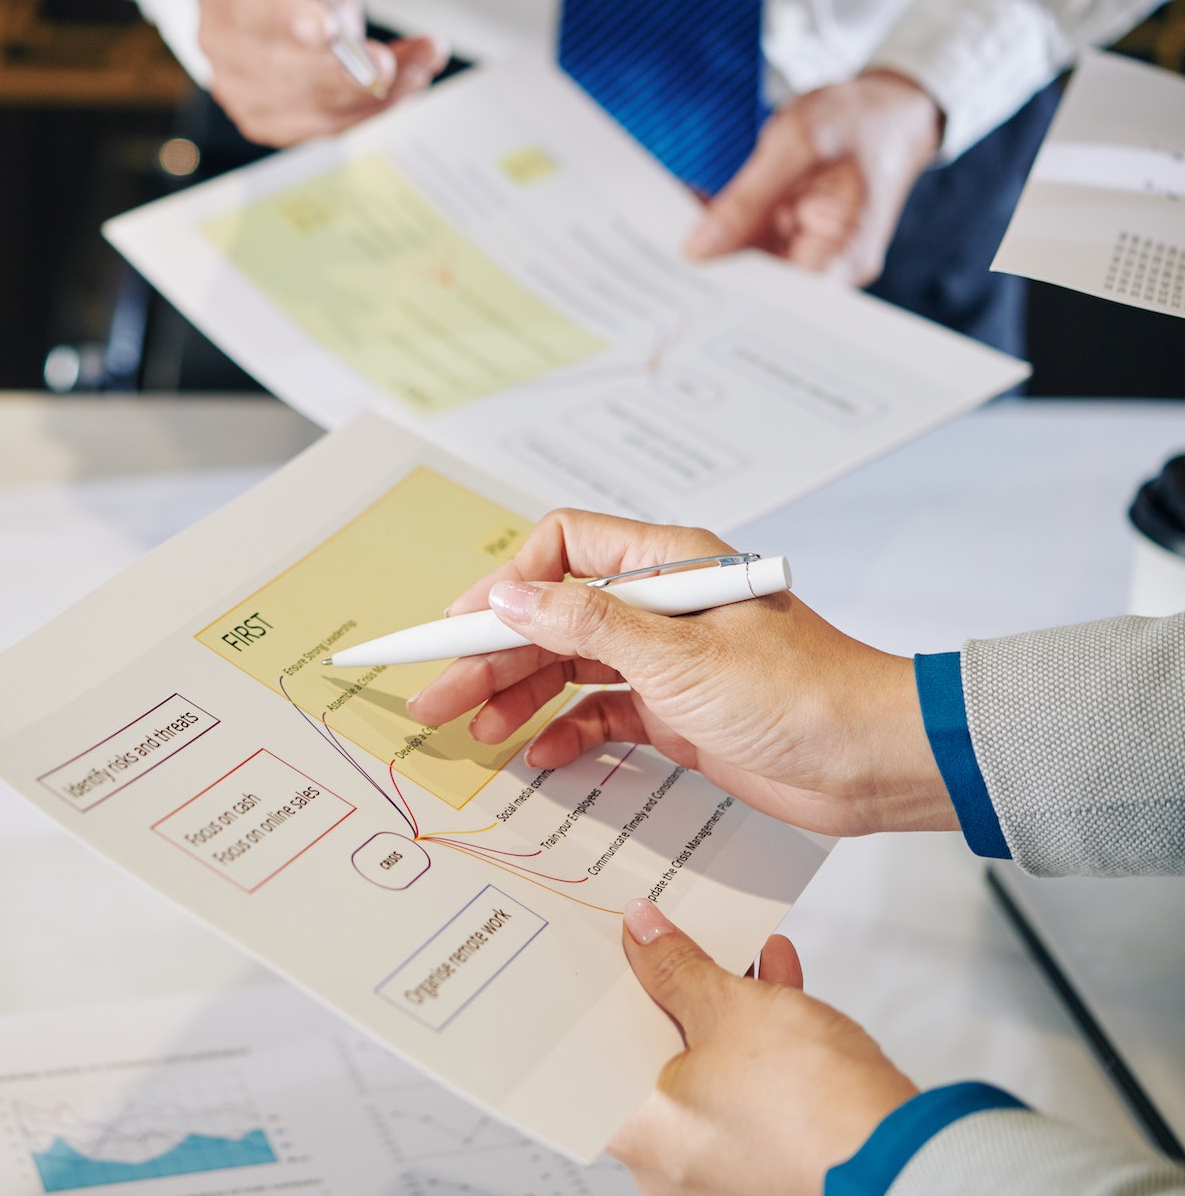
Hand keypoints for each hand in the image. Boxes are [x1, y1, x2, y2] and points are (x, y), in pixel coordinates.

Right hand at [194, 0, 447, 146]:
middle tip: (388, 63)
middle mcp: (221, 44)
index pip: (246, 11)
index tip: (327, 29)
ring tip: (419, 63)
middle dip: (342, 72)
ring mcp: (240, 89)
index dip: (286, 22)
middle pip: (278, 73)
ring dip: (372, 93)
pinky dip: (371, 109)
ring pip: (309, 108)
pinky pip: (326, 127)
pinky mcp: (269, 121)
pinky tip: (404, 84)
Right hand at [405, 509, 957, 835]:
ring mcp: (667, 659)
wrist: (875, 762)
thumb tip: (511, 599)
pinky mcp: (677, 710)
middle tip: (438, 696)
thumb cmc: (803, 694)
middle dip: (493, 655)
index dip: (504, 586)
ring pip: (568, 667)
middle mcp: (661, 605)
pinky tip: (538, 752)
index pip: (561, 550)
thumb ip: (587, 628)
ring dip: (520, 696)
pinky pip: (601, 712)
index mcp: (667, 563)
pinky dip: (565, 730)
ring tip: (473, 731)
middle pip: (552, 618)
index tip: (460, 627)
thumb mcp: (680, 658)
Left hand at [609, 900, 916, 1195]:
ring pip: (706, 1065)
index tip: (613, 951)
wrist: (903, 1159)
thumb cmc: (811, 1110)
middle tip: (674, 939)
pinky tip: (777, 979)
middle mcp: (669, 1159)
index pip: (594, 1050)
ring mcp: (720, 1163)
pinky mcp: (769, 1155)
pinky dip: (759, 1037)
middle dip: (672, 990)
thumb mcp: (731, 1009)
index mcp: (637, 1131)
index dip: (603, 993)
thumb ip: (677, 968)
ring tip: (739, 946)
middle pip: (651, 1053)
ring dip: (724, 1004)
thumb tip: (644, 935)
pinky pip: (747, 1084)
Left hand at [683, 70, 942, 284]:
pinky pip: (751, 247)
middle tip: (654, 261)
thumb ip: (746, 199)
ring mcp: (812, 257)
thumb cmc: (855, 120)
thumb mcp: (796, 144)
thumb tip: (698, 250)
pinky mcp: (795, 242)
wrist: (889, 109)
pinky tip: (687, 214)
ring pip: (747, 268)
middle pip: (758, 289)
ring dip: (708, 248)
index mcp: (842, 255)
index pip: (776, 301)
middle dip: (707, 272)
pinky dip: (721, 231)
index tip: (678, 285)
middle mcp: (829, 268)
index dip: (725, 297)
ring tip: (660, 232)